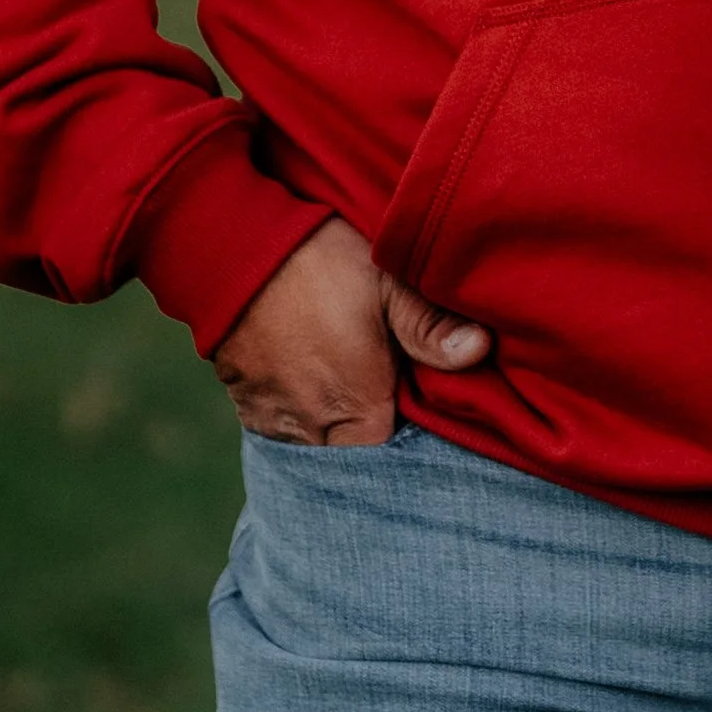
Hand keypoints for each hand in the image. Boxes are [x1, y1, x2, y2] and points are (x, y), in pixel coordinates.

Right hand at [212, 219, 487, 445]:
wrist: (231, 248)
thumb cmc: (317, 262)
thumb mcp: (385, 282)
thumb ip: (429, 325)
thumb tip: (480, 350)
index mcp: (356, 409)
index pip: (393, 463)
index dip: (412, 447)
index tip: (422, 418)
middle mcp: (313, 430)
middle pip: (355, 462)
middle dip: (375, 444)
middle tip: (393, 407)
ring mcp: (275, 422)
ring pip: (319, 451)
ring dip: (338, 434)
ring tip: (356, 399)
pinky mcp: (248, 407)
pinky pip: (285, 434)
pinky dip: (305, 422)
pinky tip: (319, 392)